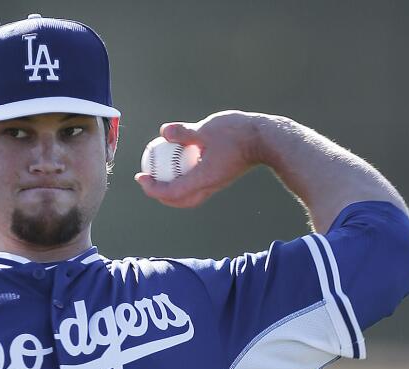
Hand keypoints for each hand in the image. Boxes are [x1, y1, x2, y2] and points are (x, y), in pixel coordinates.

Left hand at [135, 110, 261, 207]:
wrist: (267, 140)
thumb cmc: (239, 133)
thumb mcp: (208, 128)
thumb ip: (184, 132)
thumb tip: (163, 132)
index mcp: (204, 178)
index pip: (172, 192)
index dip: (153, 188)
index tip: (140, 177)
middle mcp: (210, 185)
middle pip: (181, 201)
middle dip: (161, 195)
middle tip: (147, 181)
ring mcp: (217, 183)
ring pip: (191, 196)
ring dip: (173, 191)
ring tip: (160, 175)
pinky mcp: (222, 177)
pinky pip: (199, 185)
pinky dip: (185, 180)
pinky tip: (180, 162)